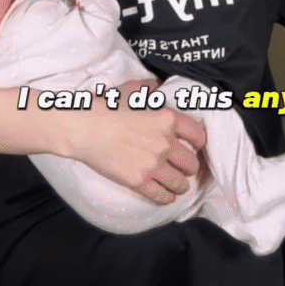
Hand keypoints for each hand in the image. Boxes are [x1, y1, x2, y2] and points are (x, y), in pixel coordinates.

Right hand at [68, 79, 207, 203]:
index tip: (196, 146)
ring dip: (181, 185)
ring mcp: (153, 164)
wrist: (85, 128)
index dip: (199, 142)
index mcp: (167, 119)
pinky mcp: (139, 181)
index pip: (198, 134)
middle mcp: (165, 143)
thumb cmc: (107, 107)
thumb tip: (155, 86)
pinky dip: (167, 198)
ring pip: (180, 183)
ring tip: (178, 185)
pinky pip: (162, 195)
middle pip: (191, 162)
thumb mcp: (130, 91)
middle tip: (185, 168)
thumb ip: (147, 89)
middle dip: (190, 166)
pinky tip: (167, 196)